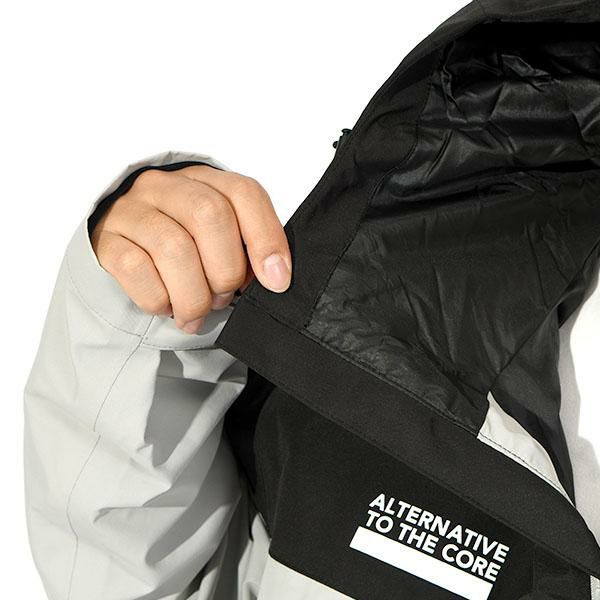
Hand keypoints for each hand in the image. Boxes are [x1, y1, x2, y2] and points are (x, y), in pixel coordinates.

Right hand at [91, 165, 291, 332]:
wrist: (124, 246)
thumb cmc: (185, 246)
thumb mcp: (222, 240)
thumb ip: (249, 248)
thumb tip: (276, 277)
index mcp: (204, 180)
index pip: (243, 193)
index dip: (266, 238)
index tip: (276, 281)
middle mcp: (165, 186)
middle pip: (209, 215)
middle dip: (226, 270)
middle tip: (223, 298)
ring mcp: (131, 210)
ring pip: (174, 248)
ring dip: (194, 295)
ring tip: (197, 312)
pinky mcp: (105, 239)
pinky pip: (136, 269)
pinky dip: (160, 300)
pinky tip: (167, 307)